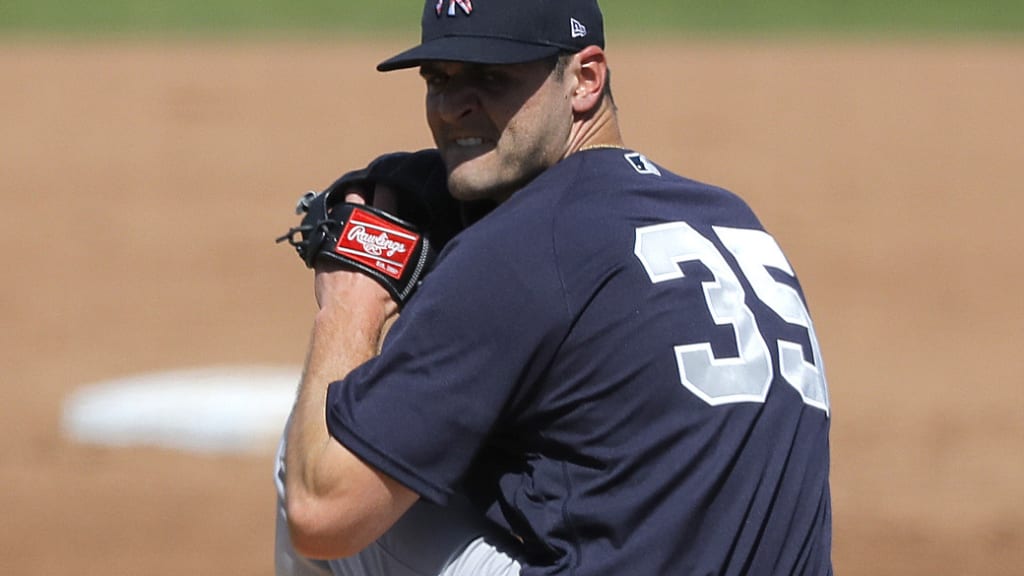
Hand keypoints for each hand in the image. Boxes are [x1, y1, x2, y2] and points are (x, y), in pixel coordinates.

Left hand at [312, 185, 400, 336]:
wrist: (351, 311)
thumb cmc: (381, 297)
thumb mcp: (406, 275)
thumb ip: (409, 258)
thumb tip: (417, 253)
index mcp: (384, 227)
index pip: (387, 193)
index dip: (387, 186)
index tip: (387, 185)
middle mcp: (359, 225)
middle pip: (357, 194)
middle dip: (361, 192)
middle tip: (364, 195)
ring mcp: (337, 234)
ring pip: (337, 208)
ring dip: (342, 209)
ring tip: (346, 213)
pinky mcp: (321, 247)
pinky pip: (324, 230)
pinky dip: (329, 230)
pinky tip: (333, 235)